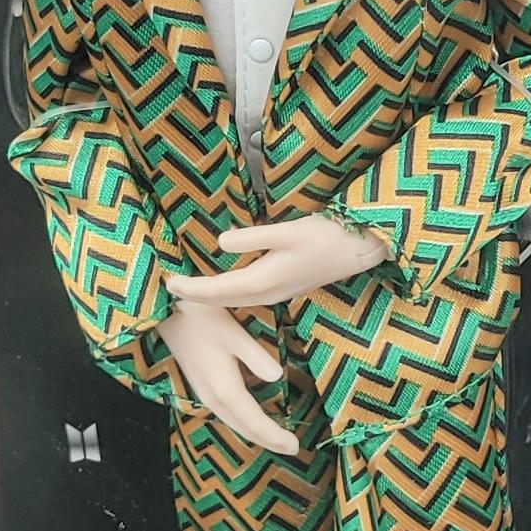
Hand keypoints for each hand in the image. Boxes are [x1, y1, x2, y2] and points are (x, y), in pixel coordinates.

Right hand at [161, 291, 298, 456]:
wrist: (166, 313)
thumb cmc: (203, 319)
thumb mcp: (235, 335)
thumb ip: (257, 358)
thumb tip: (278, 377)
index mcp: (225, 389)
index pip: (255, 423)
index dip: (276, 437)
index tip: (296, 446)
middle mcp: (214, 398)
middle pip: (245, 429)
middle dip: (269, 441)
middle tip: (293, 449)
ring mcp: (205, 394)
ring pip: (234, 422)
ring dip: (256, 433)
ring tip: (277, 438)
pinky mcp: (202, 386)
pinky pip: (227, 413)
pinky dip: (244, 422)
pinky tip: (253, 417)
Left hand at [172, 214, 392, 312]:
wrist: (362, 250)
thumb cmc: (327, 236)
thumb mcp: (287, 231)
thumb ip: (251, 238)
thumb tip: (220, 243)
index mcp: (263, 280)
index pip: (217, 289)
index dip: (191, 288)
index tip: (168, 283)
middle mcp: (268, 292)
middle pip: (222, 299)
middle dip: (195, 296)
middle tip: (170, 289)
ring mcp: (278, 293)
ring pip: (234, 299)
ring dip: (210, 296)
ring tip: (189, 289)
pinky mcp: (285, 287)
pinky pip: (247, 295)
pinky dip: (227, 292)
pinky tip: (223, 285)